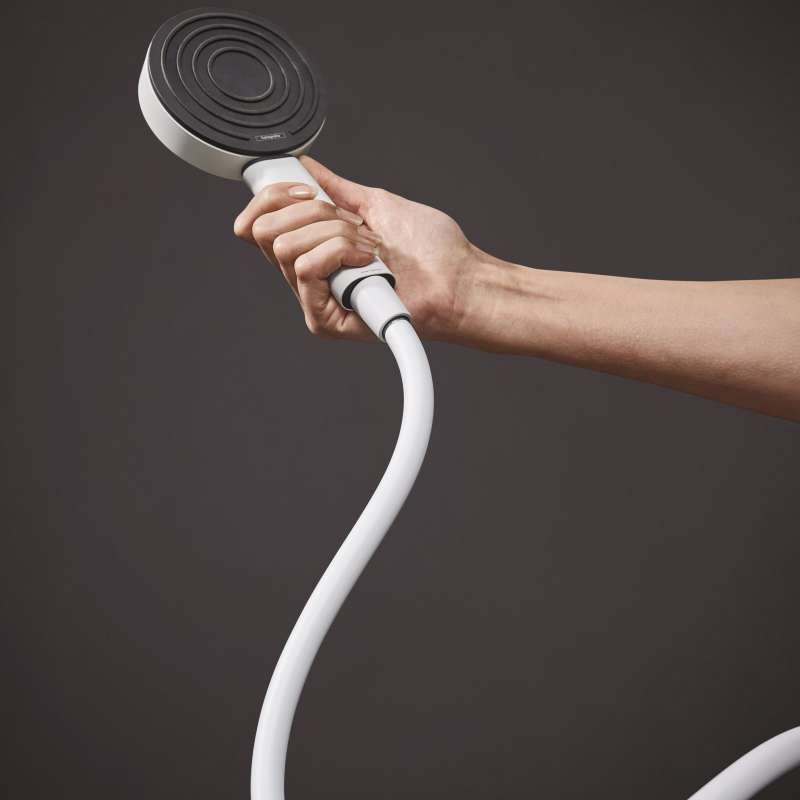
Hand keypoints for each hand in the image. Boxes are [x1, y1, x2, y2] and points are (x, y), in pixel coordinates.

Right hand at [233, 156, 483, 340]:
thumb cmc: (431, 250)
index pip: (258, 223)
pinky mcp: (324, 320)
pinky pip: (304, 270)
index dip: (271, 196)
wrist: (458, 279)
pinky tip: (368, 263)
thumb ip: (335, 189)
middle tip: (352, 223)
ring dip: (334, 235)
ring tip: (370, 248)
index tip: (305, 188)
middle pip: (264, 232)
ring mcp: (315, 298)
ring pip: (285, 249)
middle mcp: (308, 276)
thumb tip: (306, 166)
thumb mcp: (376, 204)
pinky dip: (338, 254)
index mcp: (313, 249)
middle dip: (310, 213)